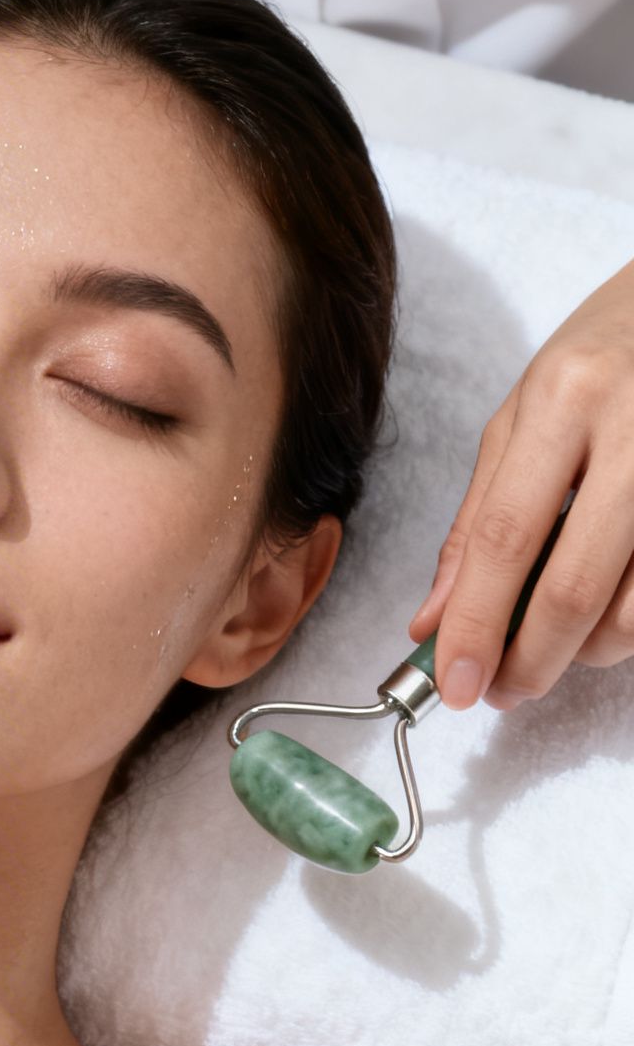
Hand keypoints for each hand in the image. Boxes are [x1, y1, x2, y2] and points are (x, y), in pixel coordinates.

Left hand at [408, 257, 633, 709]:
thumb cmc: (611, 353)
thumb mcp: (526, 413)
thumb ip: (477, 517)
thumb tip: (432, 617)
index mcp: (565, 399)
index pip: (503, 536)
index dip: (472, 622)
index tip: (450, 683)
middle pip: (572, 587)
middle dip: (528, 659)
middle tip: (501, 691)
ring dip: (587, 651)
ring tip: (559, 644)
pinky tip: (613, 610)